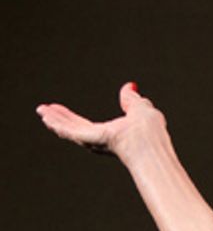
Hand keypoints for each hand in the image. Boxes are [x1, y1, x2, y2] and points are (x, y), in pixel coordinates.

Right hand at [36, 81, 166, 161]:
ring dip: (55, 120)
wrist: (150, 144)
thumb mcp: (141, 108)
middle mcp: (102, 141)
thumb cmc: (152, 133)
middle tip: (45, 111)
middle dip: (60, 119)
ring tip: (42, 111)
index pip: (89, 126)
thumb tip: (130, 87)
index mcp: (113, 135)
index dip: (75, 119)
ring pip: (70, 130)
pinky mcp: (91, 139)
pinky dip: (57, 123)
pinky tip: (46, 116)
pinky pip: (70, 131)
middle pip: (76, 128)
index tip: (62, 111)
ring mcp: (95, 141)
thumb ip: (132, 100)